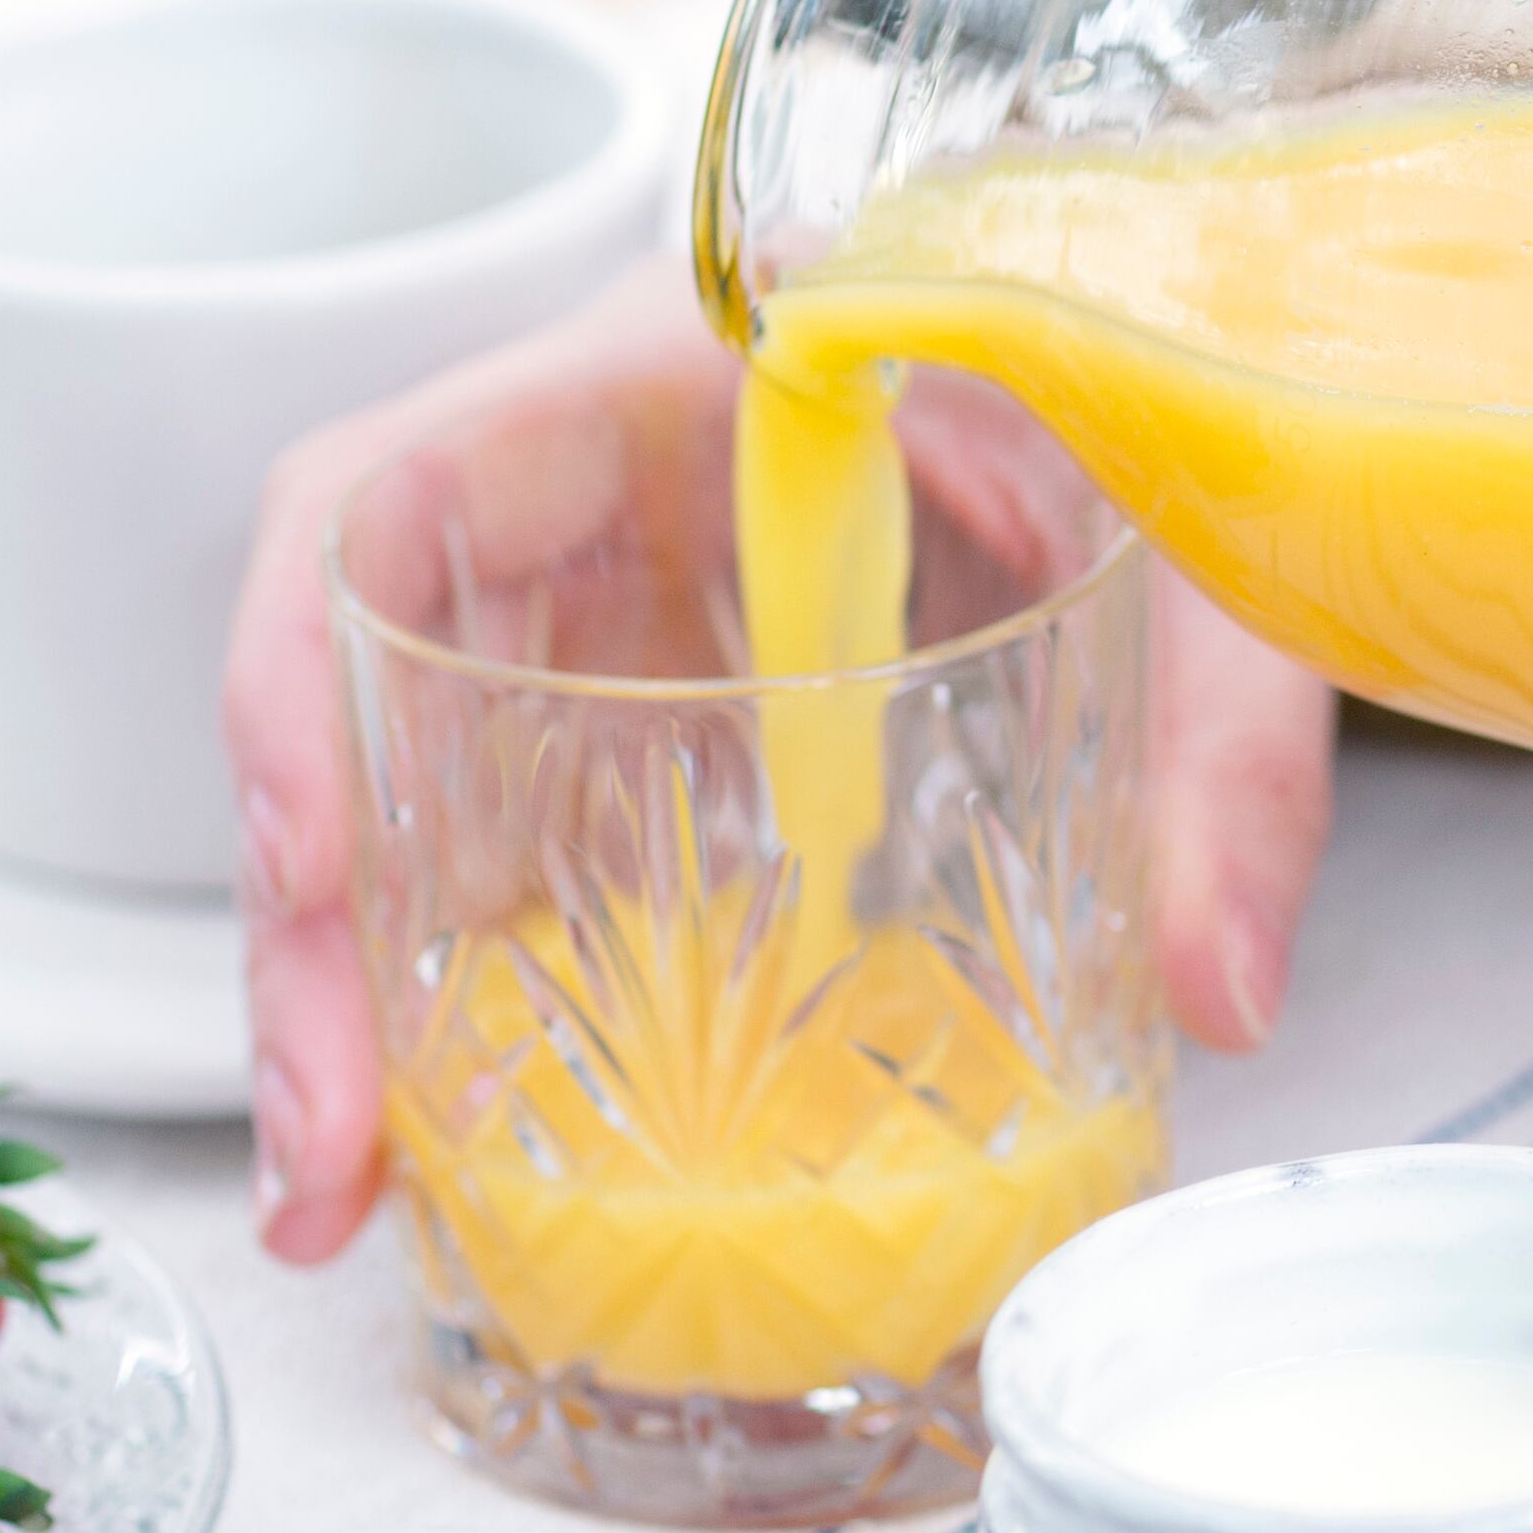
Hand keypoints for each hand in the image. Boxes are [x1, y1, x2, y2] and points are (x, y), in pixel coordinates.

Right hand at [221, 256, 1335, 1264]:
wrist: (1180, 336)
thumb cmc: (1150, 366)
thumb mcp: (1206, 527)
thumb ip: (1227, 736)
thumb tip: (1218, 985)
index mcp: (678, 374)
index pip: (396, 480)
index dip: (305, 666)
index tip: (312, 862)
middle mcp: (602, 490)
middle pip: (365, 687)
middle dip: (312, 924)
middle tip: (335, 1147)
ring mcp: (621, 610)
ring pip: (421, 787)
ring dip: (375, 988)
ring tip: (356, 1196)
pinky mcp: (673, 714)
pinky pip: (536, 843)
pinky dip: (502, 990)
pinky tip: (498, 1143)